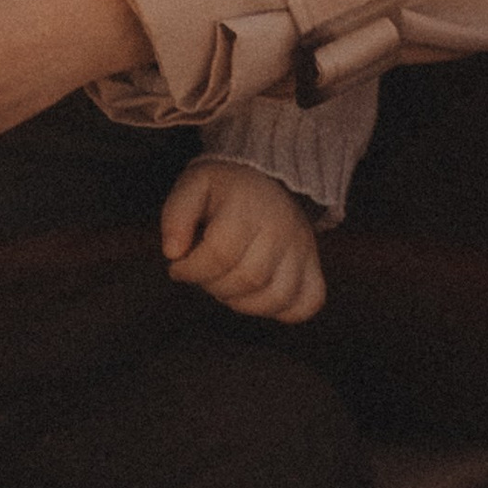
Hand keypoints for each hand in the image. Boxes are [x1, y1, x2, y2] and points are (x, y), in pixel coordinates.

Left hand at [161, 158, 325, 321]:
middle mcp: (282, 228)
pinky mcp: (315, 264)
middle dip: (214, 286)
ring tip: (225, 287)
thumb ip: (175, 216)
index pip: (221, 254)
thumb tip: (172, 252)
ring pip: (278, 297)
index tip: (177, 268)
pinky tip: (257, 298)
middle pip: (249, 278)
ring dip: (243, 304)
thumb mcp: (193, 186)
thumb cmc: (224, 187)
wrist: (268, 176)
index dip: (192, 270)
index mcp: (249, 206)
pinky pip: (309, 302)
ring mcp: (303, 249)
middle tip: (201, 275)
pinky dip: (282, 311)